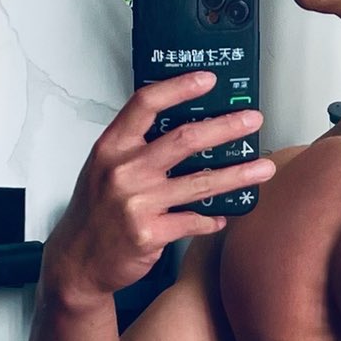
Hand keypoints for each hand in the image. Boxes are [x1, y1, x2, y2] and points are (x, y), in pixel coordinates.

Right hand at [40, 70, 275, 305]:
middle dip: (225, 127)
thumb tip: (185, 125)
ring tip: (264, 167)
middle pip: (184, 139)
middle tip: (252, 121)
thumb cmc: (95, 211)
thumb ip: (136, 146)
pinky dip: (213, 218)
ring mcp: (137, 203)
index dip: (179, 88)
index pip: (145, 104)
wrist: (77, 261)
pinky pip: (194, 221)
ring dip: (238, 175)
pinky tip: (225, 215)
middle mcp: (123, 171)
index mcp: (112, 147)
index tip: (208, 80)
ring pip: (201, 183)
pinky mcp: (149, 234)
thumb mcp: (104, 168)